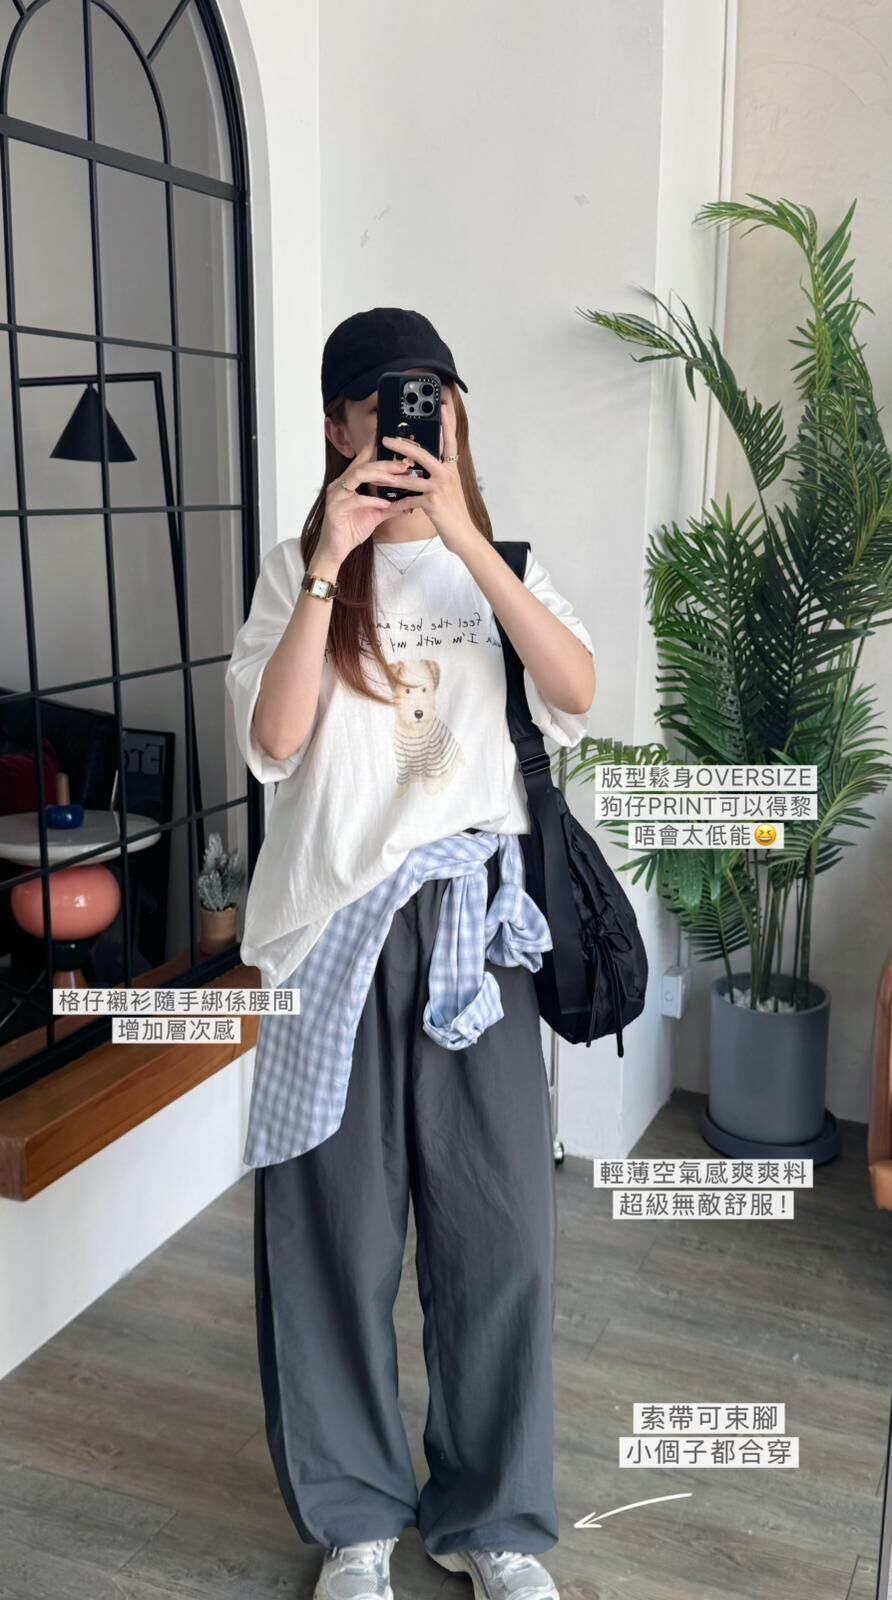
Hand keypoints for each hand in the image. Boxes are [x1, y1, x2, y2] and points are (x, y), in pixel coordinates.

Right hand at [316, 438, 414, 567]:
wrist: (336, 550)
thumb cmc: (351, 530)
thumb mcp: (376, 515)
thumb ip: (391, 506)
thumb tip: (410, 501)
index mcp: (348, 482)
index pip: (361, 460)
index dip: (372, 446)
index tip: (385, 435)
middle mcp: (340, 485)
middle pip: (363, 466)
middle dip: (385, 464)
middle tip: (404, 464)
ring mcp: (336, 496)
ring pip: (357, 476)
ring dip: (379, 476)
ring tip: (397, 479)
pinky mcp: (335, 509)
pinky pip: (355, 500)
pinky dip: (372, 500)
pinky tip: (385, 503)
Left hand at [381, 394, 479, 555]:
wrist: (464, 535)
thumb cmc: (454, 512)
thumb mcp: (450, 488)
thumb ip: (440, 473)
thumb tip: (426, 462)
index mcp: (452, 468)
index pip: (449, 441)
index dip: (446, 423)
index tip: (442, 406)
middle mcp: (447, 474)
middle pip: (423, 454)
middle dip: (402, 446)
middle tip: (386, 438)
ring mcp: (440, 488)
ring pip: (411, 477)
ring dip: (392, 475)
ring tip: (377, 471)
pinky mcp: (433, 503)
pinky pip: (410, 500)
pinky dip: (398, 502)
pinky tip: (389, 504)